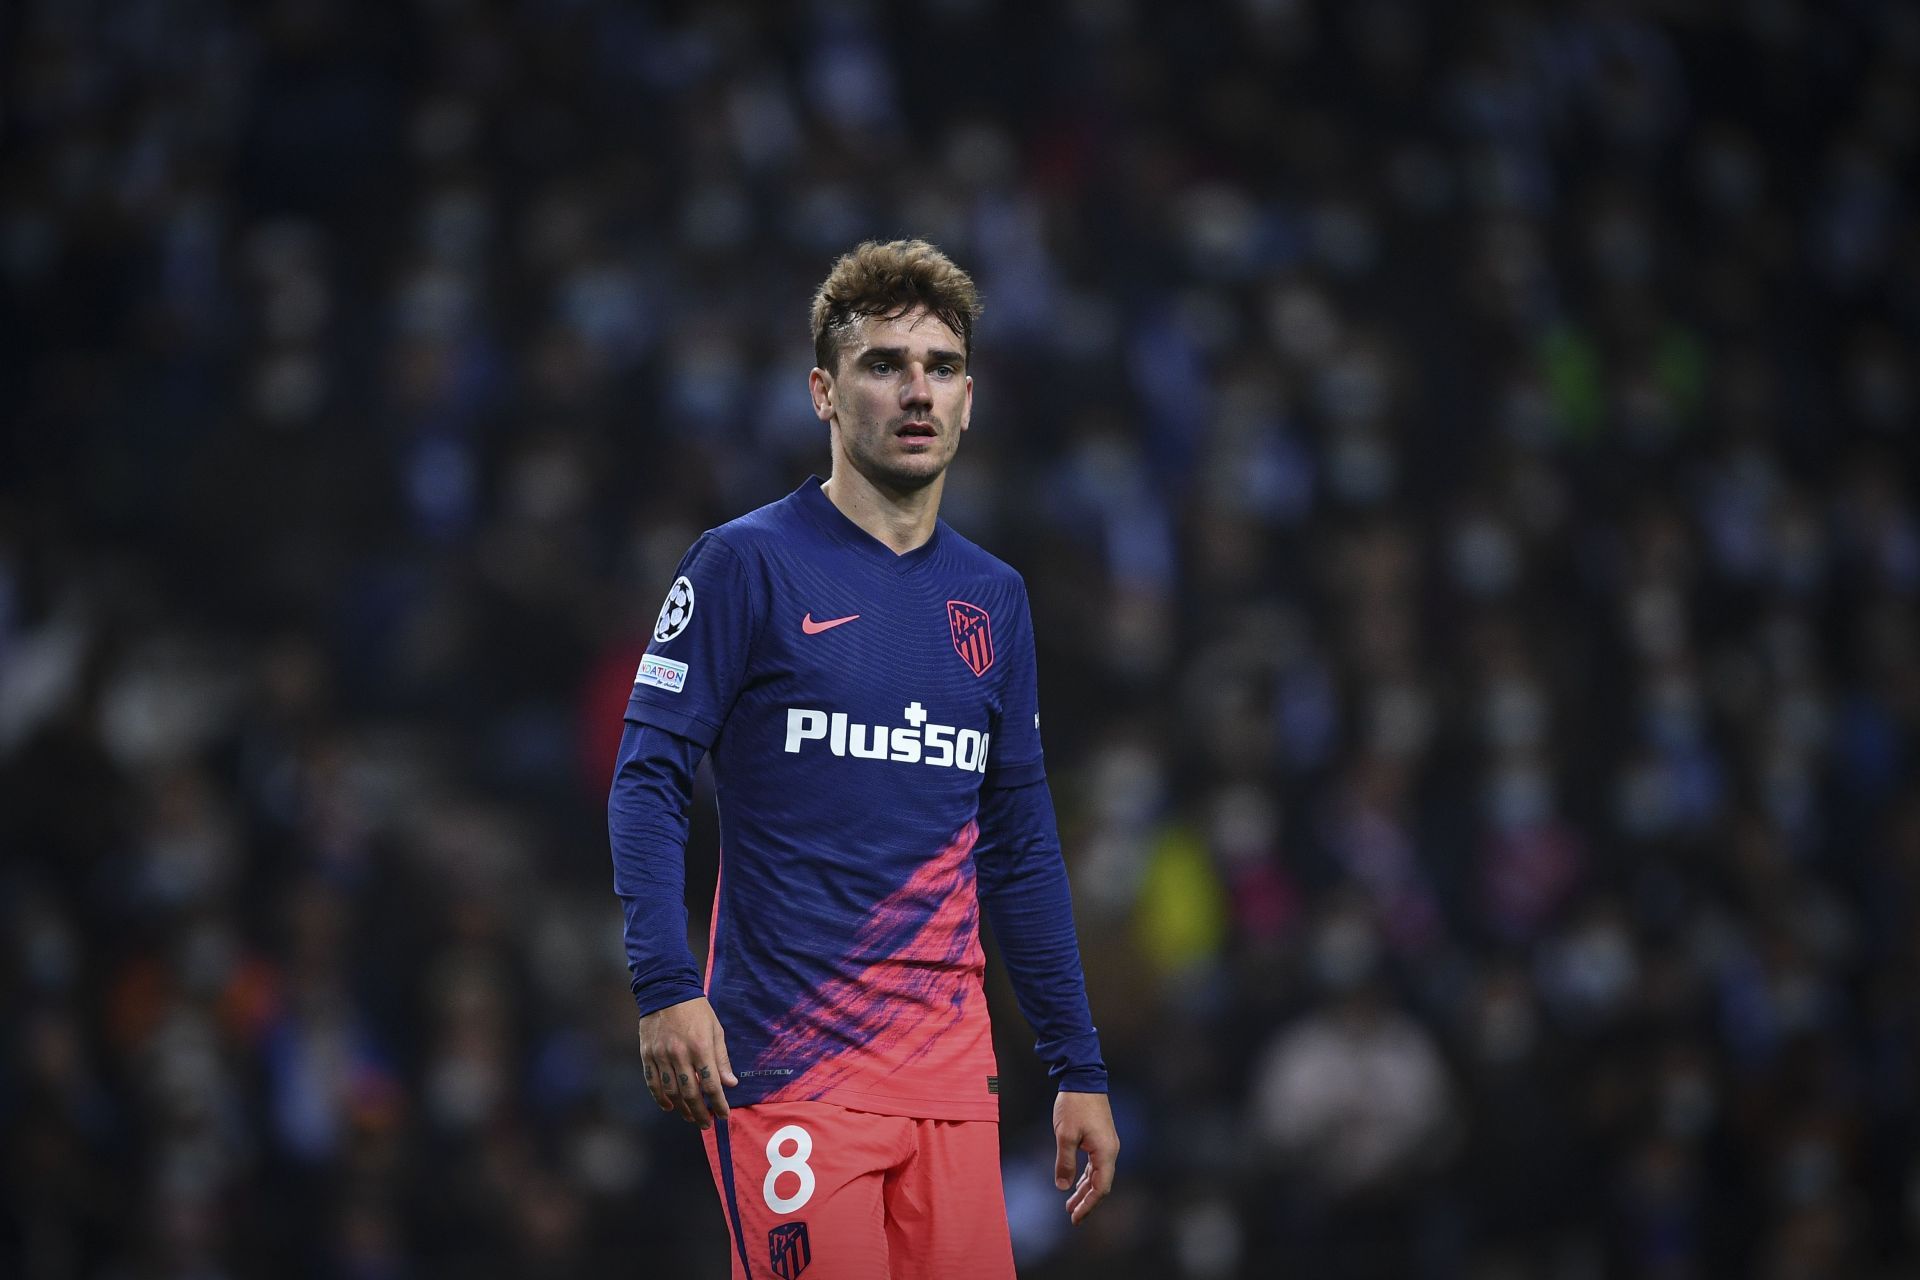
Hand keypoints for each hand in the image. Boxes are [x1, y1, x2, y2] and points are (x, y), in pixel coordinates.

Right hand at [638, 997, 737, 1129]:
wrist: (666, 990)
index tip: (724, 1115)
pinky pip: (653, 1082)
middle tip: (706, 1124)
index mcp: (700, 1047)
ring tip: (690, 1117)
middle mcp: (680, 1054)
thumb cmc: (696, 1010)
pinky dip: (660, 1098)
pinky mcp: (647, 1054)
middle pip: (690, 1093)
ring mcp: (661, 1055)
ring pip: (671, 1092)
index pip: (711, 1084)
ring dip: (682, 1109)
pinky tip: (669, 1106)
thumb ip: (721, 1059)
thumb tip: (730, 1084)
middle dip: (700, 1112)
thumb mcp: (715, 1030)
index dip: (719, 1103)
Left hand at [1052, 1090, 1118, 1224]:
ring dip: (1084, 1190)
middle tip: (1071, 1217)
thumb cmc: (1074, 1105)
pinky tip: (1075, 1183)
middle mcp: (1110, 1151)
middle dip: (1086, 1201)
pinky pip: (1095, 1164)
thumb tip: (1063, 1187)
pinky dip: (1086, 1176)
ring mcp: (1106, 1144)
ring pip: (1097, 1175)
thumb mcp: (1064, 1135)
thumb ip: (1065, 1162)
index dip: (1088, 1205)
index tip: (1075, 1218)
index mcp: (1105, 1152)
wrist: (1083, 1078)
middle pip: (1101, 1184)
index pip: (1100, 1188)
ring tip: (1069, 1204)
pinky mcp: (1101, 1139)